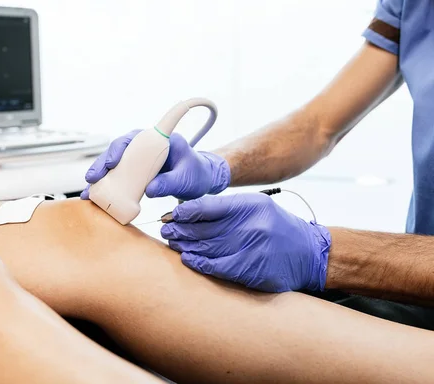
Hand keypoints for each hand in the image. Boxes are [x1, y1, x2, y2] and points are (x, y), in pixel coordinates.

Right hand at [81, 130, 230, 200]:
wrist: (200, 179)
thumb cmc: (195, 173)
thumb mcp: (186, 179)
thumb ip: (170, 182)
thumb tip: (150, 190)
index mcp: (159, 140)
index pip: (134, 138)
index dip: (120, 148)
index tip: (112, 162)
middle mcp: (145, 147)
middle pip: (118, 150)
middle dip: (102, 163)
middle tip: (93, 178)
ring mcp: (139, 159)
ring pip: (114, 163)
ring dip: (99, 175)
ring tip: (88, 191)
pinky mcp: (135, 171)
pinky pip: (117, 175)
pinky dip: (105, 185)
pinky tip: (94, 195)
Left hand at [160, 193, 331, 292]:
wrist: (309, 253)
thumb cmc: (275, 227)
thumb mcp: (255, 207)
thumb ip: (226, 208)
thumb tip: (188, 211)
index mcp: (249, 205)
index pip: (208, 206)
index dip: (184, 212)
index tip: (170, 215)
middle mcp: (250, 226)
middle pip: (203, 228)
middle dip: (180, 229)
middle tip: (165, 229)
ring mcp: (251, 249)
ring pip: (206, 247)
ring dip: (185, 245)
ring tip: (171, 242)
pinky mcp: (251, 270)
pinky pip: (217, 266)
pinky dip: (198, 262)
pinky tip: (187, 258)